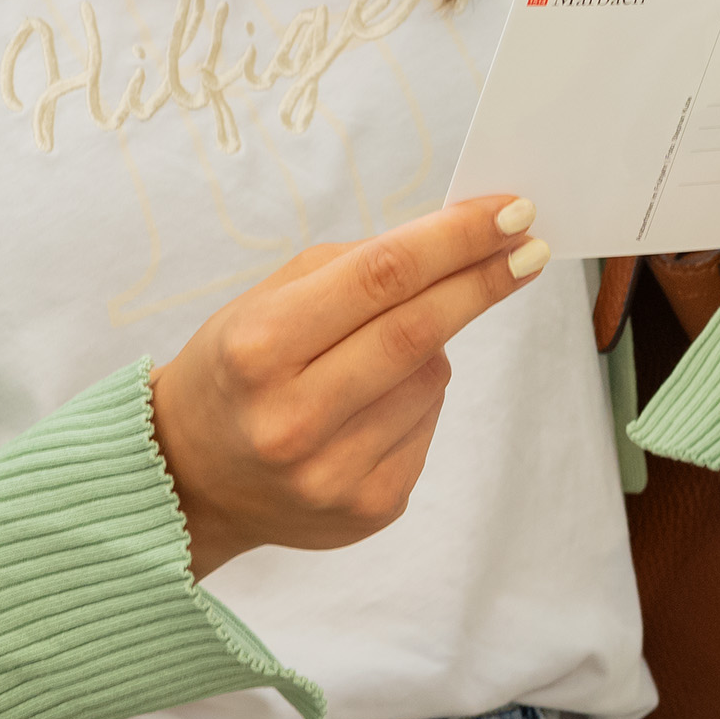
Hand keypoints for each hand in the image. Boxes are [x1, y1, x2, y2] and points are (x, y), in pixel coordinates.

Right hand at [152, 195, 554, 581]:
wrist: (190, 478)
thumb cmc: (236, 369)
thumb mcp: (265, 302)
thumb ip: (358, 266)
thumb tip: (462, 241)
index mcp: (258, 349)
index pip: (383, 277)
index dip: (456, 239)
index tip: (513, 210)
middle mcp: (292, 419)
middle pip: (420, 330)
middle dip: (483, 280)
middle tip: (529, 246)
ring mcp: (333, 473)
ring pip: (433, 377)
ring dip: (436, 344)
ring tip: (386, 349)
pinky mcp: (370, 508)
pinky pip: (428, 423)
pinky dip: (421, 395)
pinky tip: (375, 402)